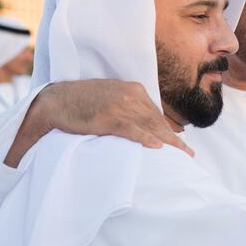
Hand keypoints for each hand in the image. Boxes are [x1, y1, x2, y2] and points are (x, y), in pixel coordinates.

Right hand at [4, 80, 192, 167]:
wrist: (56, 100)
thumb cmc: (84, 101)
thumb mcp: (113, 97)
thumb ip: (132, 107)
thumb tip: (149, 123)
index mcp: (134, 90)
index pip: (156, 113)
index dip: (171, 129)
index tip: (182, 142)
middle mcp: (130, 95)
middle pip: (157, 120)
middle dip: (174, 138)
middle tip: (189, 154)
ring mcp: (119, 106)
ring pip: (149, 125)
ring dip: (167, 141)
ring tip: (181, 155)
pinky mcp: (106, 117)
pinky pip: (130, 129)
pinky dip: (144, 137)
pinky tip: (156, 146)